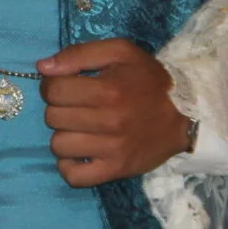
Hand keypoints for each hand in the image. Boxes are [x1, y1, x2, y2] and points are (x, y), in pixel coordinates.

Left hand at [37, 39, 191, 187]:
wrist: (185, 116)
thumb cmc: (149, 81)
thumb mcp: (121, 53)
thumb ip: (79, 54)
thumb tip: (43, 67)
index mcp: (109, 89)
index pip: (54, 90)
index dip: (53, 85)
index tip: (66, 86)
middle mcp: (109, 121)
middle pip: (53, 118)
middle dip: (59, 108)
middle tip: (77, 106)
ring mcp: (112, 149)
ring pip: (58, 146)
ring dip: (64, 135)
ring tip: (80, 128)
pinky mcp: (115, 170)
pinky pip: (73, 176)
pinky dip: (69, 165)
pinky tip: (79, 152)